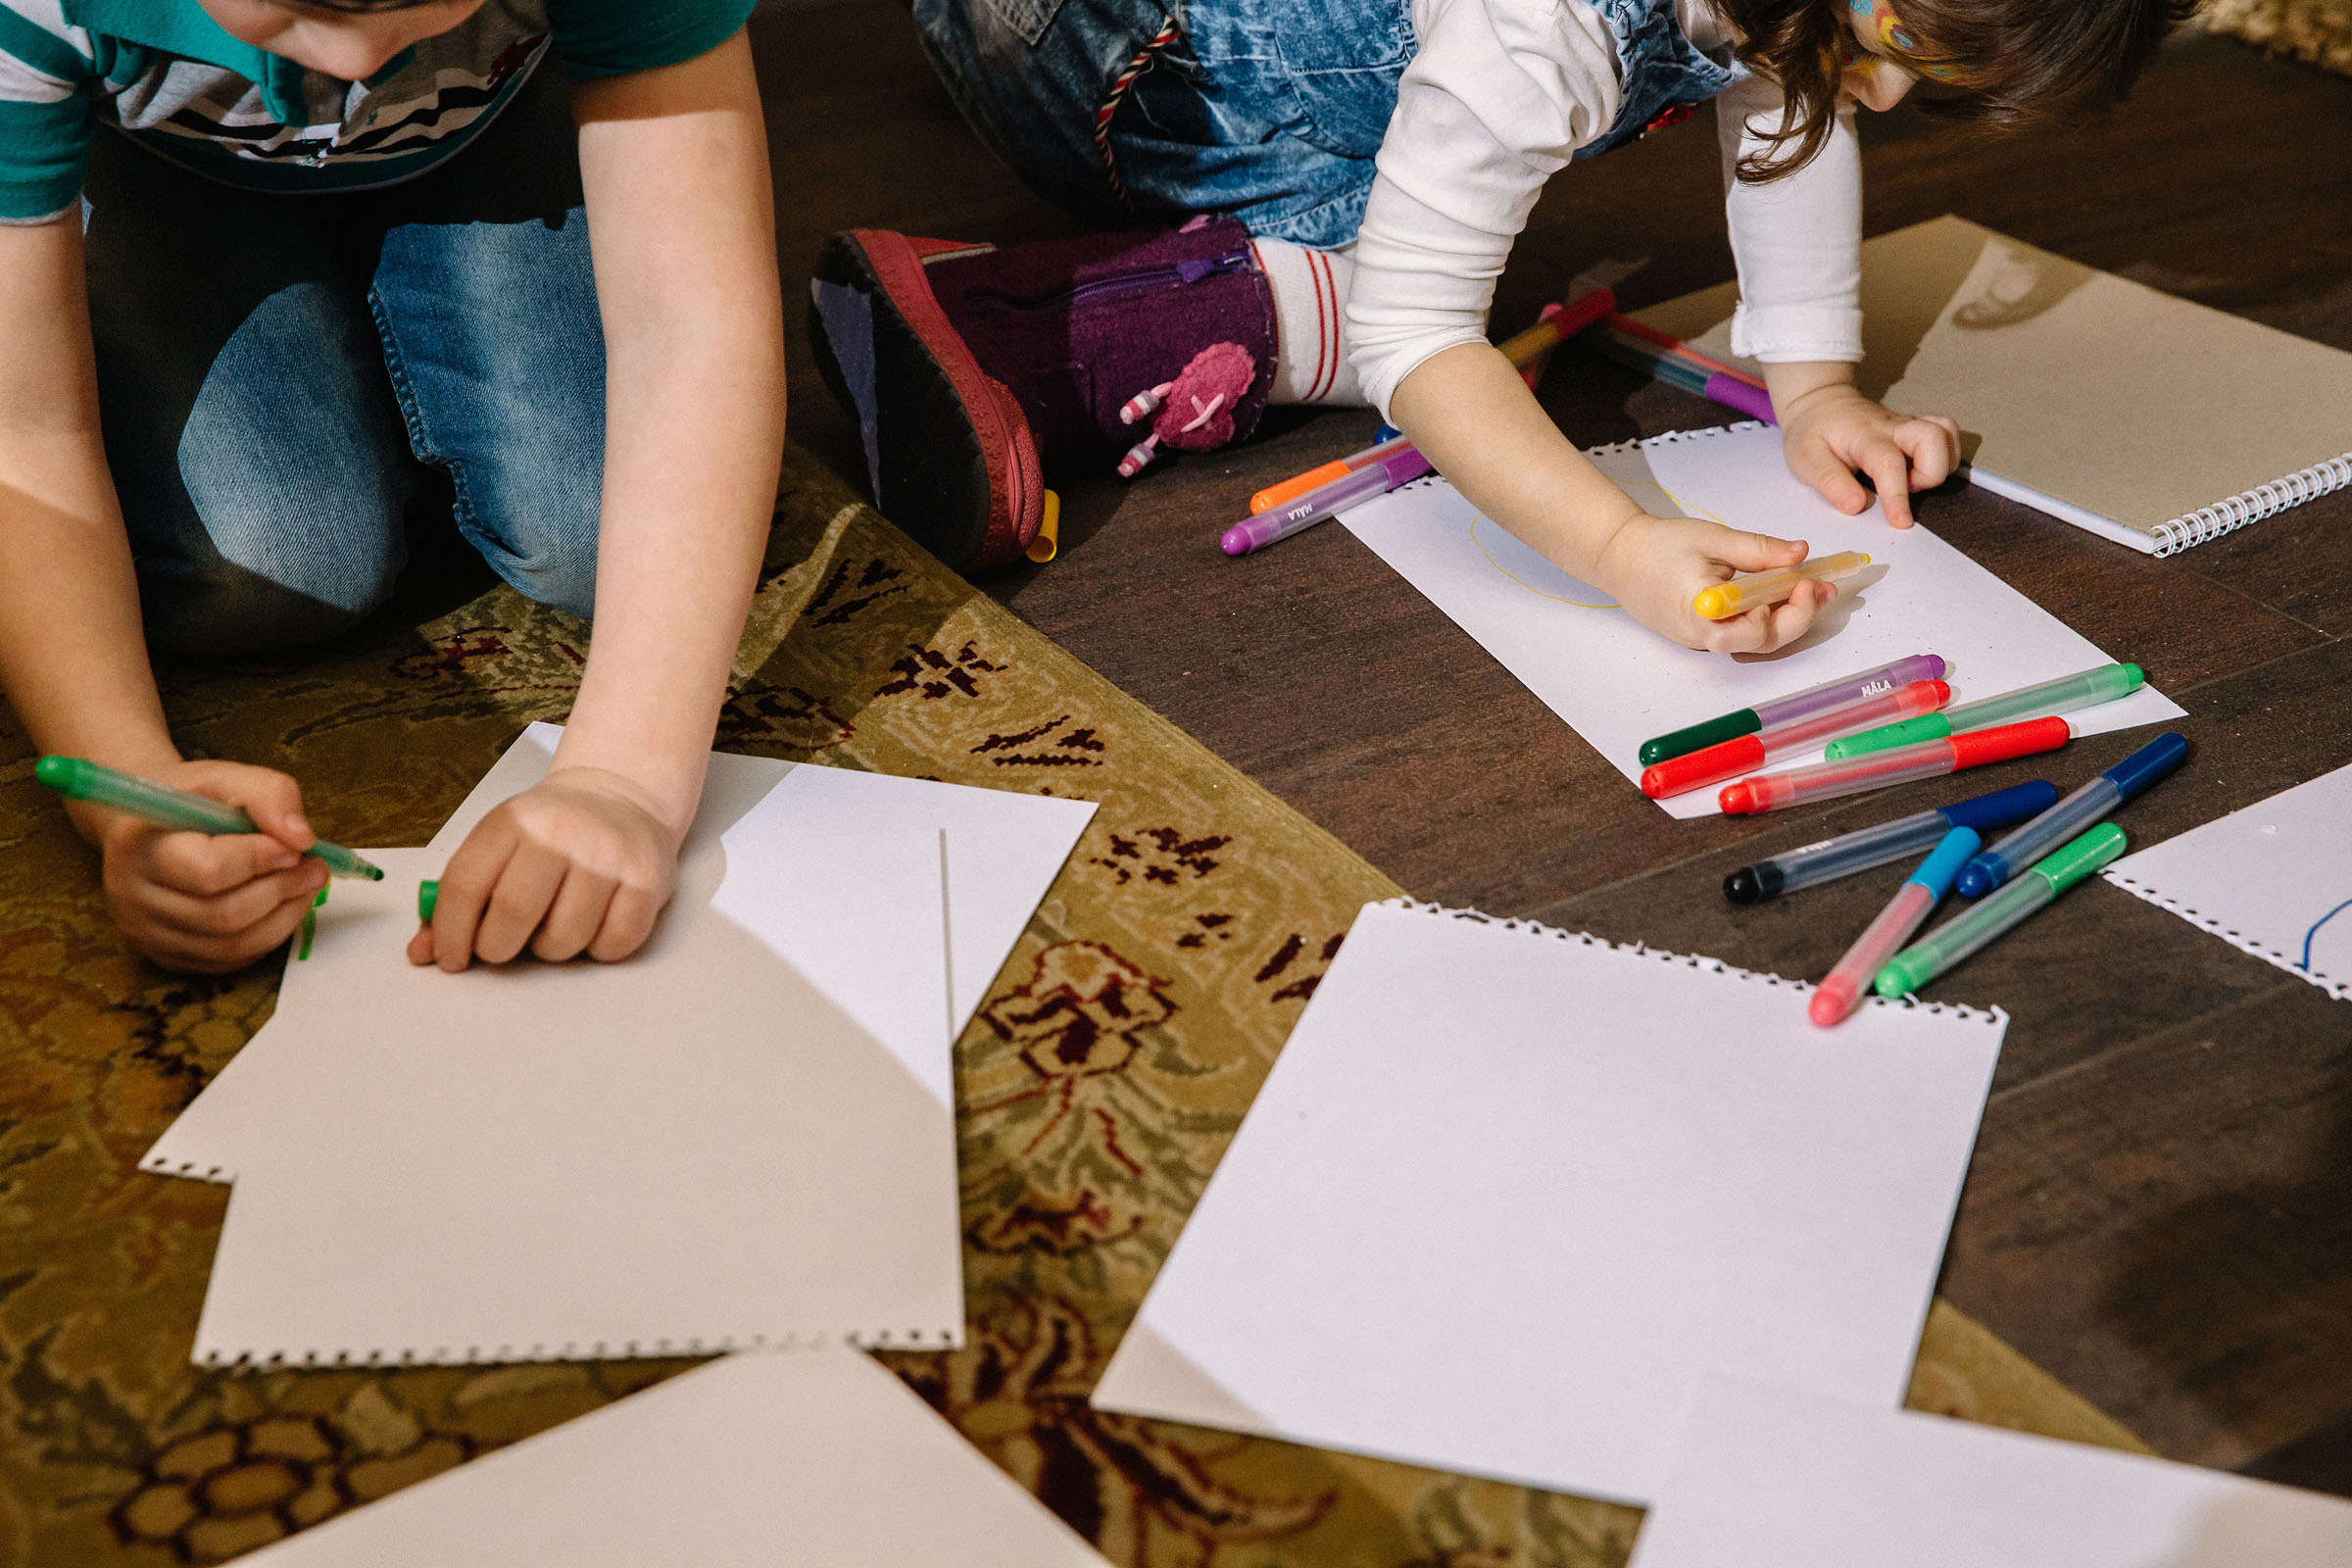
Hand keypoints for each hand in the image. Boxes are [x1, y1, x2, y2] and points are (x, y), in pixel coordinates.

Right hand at [93, 760, 329, 972]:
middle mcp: (131, 895)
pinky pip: (228, 961)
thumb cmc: (193, 799)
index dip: (262, 860)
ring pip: (230, 945)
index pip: (208, 870)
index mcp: (138, 844)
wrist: (149, 825)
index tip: (295, 846)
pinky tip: (281, 906)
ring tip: (305, 885)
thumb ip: (269, 795)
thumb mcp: (229, 777)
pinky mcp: (164, 955)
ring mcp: (145, 932)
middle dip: (282, 890)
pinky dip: (267, 937)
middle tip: (315, 868)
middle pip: (222, 915)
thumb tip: (302, 840)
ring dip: (283, 916)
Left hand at [409, 767, 682, 970]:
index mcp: (513, 821)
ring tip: (554, 925)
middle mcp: (560, 833)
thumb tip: (422, 953)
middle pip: (512, 915)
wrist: (622, 795)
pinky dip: (598, 949)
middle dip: (497, 948)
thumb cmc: (553, 831)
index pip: (465, 886)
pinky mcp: (647, 881)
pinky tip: (593, 924)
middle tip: (501, 948)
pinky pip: (612, 945)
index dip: (450, 933)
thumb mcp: (500, 845)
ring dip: (551, 950)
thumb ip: (459, 899)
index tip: (451, 958)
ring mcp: (607, 856)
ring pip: (564, 940)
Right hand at [1595, 511, 1835, 654]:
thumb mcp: (1713, 539)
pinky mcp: (1704, 634)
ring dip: (1788, 617)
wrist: (1619, 557)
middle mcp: (1701, 635)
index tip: (1801, 582)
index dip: (1783, 614)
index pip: (1748, 633)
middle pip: (1759, 644)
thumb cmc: (1660, 546)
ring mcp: (1701, 639)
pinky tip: (1783, 593)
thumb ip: (1759, 549)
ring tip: (1812, 587)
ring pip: (1755, 641)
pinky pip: (1743, 632)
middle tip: (1818, 586)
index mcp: (1699, 612)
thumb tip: (1801, 553)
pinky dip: (1768, 614)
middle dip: (1797, 617)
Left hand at [1777, 382, 1959, 528]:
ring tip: (1912, 480)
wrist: (1821, 403)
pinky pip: (1947, 433)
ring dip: (1941, 464)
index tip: (1901, 522)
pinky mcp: (1916, 428)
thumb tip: (1856, 506)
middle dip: (1931, 473)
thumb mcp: (1806, 459)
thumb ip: (1830, 482)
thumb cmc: (1813, 433)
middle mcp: (1893, 427)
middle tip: (1906, 489)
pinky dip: (1945, 454)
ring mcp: (1908, 425)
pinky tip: (1920, 469)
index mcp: (1863, 436)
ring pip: (1947, 433)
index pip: (1889, 463)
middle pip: (1934, 437)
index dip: (1897, 495)